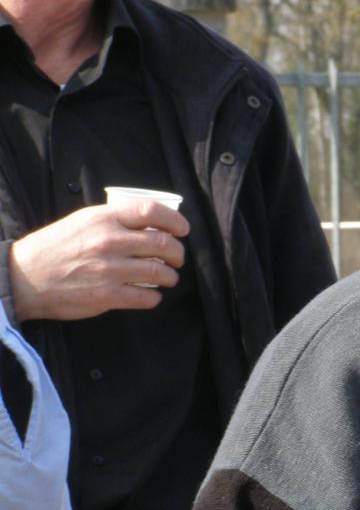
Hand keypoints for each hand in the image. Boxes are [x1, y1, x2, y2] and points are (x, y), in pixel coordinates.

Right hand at [10, 202, 189, 320]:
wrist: (24, 278)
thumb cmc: (55, 247)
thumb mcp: (83, 221)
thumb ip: (115, 219)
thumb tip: (151, 221)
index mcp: (104, 219)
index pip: (152, 212)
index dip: (176, 220)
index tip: (183, 230)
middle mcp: (109, 242)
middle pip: (163, 244)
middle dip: (177, 253)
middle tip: (177, 258)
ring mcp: (109, 270)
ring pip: (159, 272)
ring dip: (171, 276)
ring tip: (169, 277)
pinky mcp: (106, 295)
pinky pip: (146, 297)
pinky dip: (155, 297)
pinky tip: (152, 295)